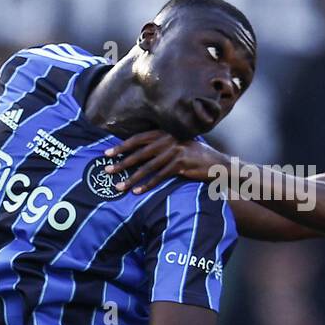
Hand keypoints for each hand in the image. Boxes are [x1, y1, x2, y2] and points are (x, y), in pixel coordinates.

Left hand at [104, 131, 227, 192]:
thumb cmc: (194, 156)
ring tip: (119, 186)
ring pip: (148, 167)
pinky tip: (137, 191)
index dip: (122, 146)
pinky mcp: (181, 164)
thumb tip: (137, 152)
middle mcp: (169, 140)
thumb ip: (160, 146)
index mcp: (165, 133)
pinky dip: (147, 185)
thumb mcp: (177, 145)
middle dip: (122, 162)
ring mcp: (175, 151)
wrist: (217, 163)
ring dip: (132, 178)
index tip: (107, 153)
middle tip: (107, 170)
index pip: (139, 138)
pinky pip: (160, 176)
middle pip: (140, 152)